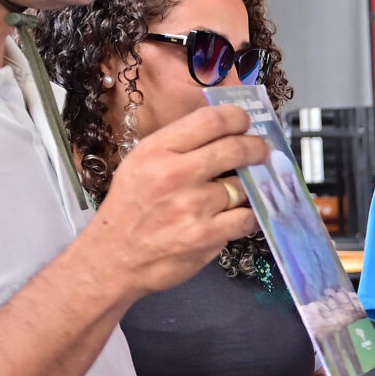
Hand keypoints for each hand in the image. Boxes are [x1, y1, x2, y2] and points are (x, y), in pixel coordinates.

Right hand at [75, 102, 265, 298]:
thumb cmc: (129, 209)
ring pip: (243, 186)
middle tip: (261, 152)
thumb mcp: (140, 164)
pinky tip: (236, 217)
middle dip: (256, 148)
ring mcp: (193, 206)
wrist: (113, 258)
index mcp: (157, 150)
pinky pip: (246, 218)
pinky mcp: (206, 236)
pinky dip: (247, 217)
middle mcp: (175, 174)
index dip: (238, 117)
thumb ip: (177, 146)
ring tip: (235, 193)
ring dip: (246, 189)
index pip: (210, 120)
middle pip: (236, 148)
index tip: (245, 123)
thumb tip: (222, 131)